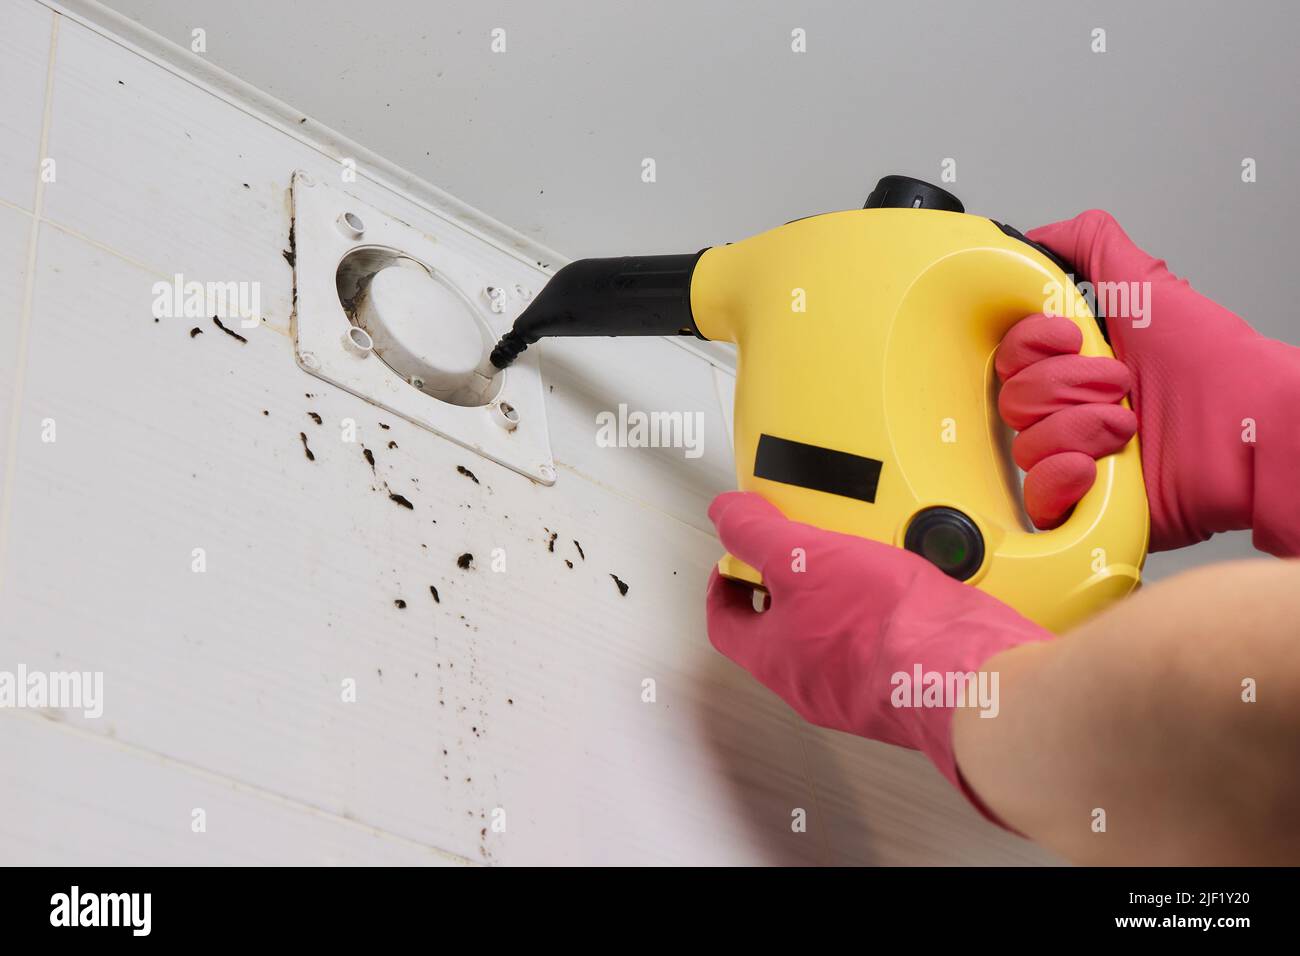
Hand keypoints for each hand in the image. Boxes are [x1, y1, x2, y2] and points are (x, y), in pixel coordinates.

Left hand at [705, 491, 1048, 802]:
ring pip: (834, 634)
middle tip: (802, 548)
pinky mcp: (907, 682)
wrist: (970, 671)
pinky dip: (887, 611)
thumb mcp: (802, 557)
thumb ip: (756, 534)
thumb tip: (726, 514)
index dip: (724, 583)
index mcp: (774, 659)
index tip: (736, 557)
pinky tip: (905, 583)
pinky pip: (884, 642)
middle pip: (781, 627)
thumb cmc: (886, 628)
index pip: (725, 622)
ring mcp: (860, 688)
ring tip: (859, 556)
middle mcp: (812, 683)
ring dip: (841, 594)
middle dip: (788, 584)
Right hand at [998, 210, 1299, 553]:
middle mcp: (1071, 411)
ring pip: (1025, 447)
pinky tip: (1098, 468)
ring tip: (1126, 428)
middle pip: (1012, 400)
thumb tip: (1043, 235)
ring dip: (1078, 430)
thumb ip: (1092, 245)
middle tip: (1119, 384)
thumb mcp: (1146, 285)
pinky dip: (1061, 480)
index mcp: (1075, 365)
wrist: (1253, 433)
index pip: (1010, 358)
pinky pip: (1036, 500)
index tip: (1071, 338)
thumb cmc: (1215, 367)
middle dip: (1066, 388)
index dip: (1032, 346)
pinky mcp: (1084, 506)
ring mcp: (1076, 460)